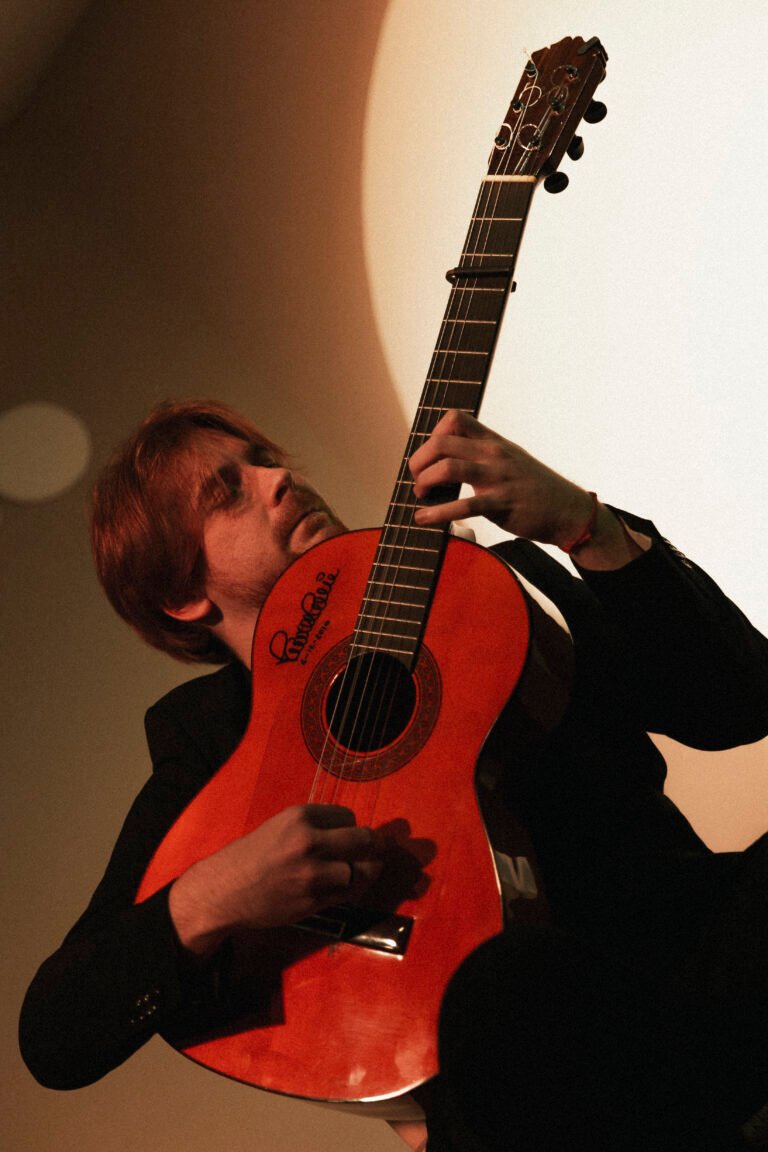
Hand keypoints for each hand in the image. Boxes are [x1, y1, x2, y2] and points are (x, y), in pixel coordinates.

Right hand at [169, 804, 382, 955]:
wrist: (225, 890)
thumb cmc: (252, 856)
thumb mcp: (281, 826)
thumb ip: (315, 826)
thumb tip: (355, 832)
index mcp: (300, 816)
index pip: (348, 816)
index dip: (350, 827)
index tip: (344, 835)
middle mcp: (309, 842)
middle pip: (364, 840)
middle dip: (372, 845)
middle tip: (375, 849)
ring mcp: (312, 873)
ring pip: (361, 870)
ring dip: (364, 871)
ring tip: (362, 870)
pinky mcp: (313, 901)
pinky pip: (348, 894)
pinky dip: (351, 890)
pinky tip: (345, 887)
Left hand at [409, 409, 591, 546]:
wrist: (568, 510)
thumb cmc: (533, 487)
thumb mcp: (509, 459)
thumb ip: (481, 454)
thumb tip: (444, 461)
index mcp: (494, 441)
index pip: (455, 418)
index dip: (432, 434)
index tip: (428, 457)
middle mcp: (494, 454)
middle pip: (442, 443)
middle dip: (419, 461)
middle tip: (416, 479)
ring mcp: (498, 478)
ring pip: (449, 469)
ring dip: (424, 482)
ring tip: (419, 495)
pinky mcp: (502, 504)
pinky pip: (464, 506)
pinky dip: (437, 513)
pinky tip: (423, 519)